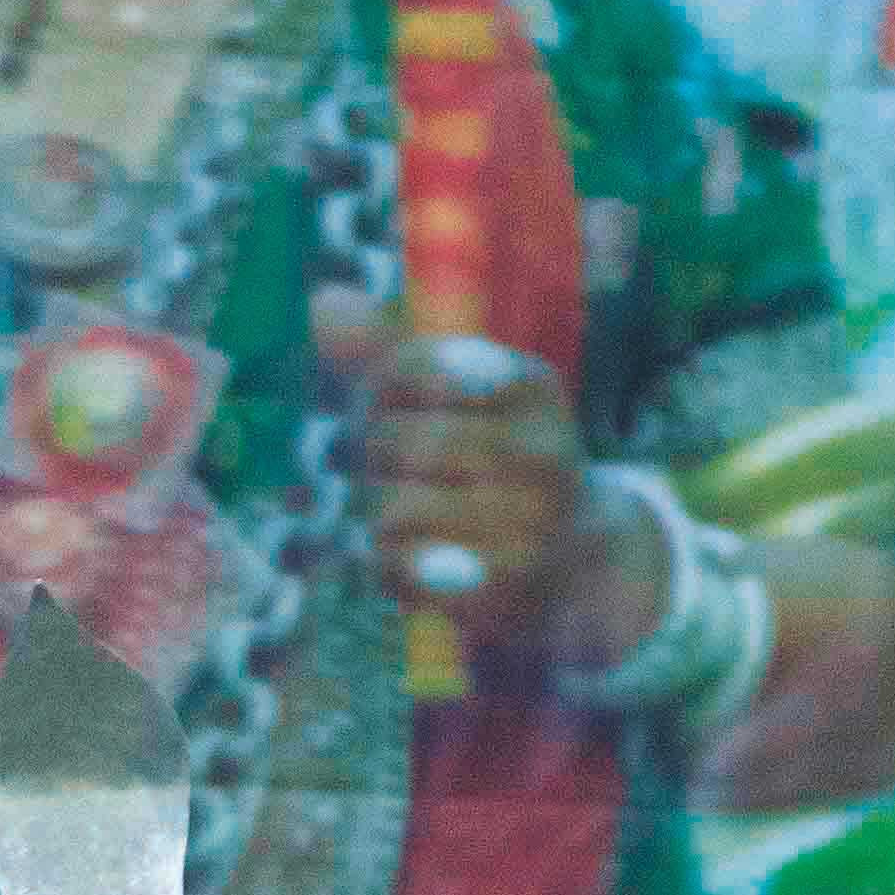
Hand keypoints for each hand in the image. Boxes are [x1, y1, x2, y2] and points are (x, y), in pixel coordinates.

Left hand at [312, 304, 589, 684]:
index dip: (380, 391)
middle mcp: (540, 452)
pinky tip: (415, 560)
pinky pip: (399, 569)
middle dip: (374, 459)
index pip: (412, 368)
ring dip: (378, 518)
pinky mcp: (500, 591)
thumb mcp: (455, 391)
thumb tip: (323, 303)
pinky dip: (389, 567)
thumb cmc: (493, 461)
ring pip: (389, 511)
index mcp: (531, 388)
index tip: (400, 406)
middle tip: (403, 472)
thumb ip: (386, 348)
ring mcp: (526, 527)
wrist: (571, 564)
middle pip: (391, 443)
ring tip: (415, 519)